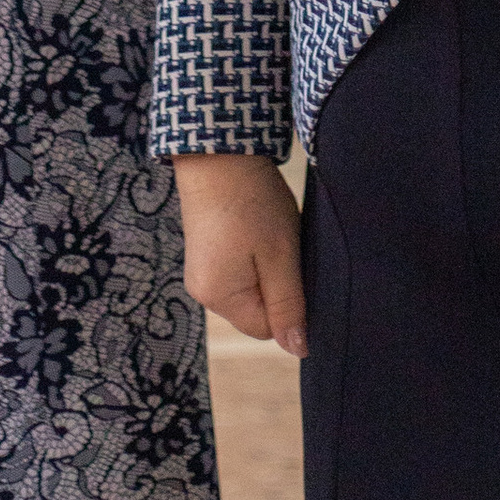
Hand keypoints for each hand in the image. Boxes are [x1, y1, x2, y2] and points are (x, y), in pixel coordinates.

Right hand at [174, 152, 305, 355]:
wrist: (217, 149)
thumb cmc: (251, 201)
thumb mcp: (280, 254)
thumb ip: (289, 304)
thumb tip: (298, 349)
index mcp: (219, 297)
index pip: (267, 328)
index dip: (289, 303)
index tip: (295, 266)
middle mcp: (203, 291)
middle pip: (256, 310)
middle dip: (277, 283)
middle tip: (282, 245)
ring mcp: (201, 271)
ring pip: (249, 288)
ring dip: (266, 267)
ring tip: (268, 231)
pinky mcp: (205, 252)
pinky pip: (238, 270)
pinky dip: (253, 254)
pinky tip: (256, 226)